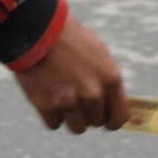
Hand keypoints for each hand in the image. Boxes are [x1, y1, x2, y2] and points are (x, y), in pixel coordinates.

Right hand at [12, 12, 127, 133]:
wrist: (38, 30)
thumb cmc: (70, 39)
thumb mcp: (99, 55)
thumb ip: (107, 81)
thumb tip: (111, 104)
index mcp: (110, 79)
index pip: (119, 117)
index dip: (112, 121)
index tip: (106, 122)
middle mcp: (93, 94)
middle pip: (96, 122)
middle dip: (88, 113)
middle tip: (76, 97)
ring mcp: (71, 102)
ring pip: (77, 127)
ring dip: (70, 117)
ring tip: (62, 98)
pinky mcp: (47, 106)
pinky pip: (54, 124)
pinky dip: (51, 114)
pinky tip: (47, 96)